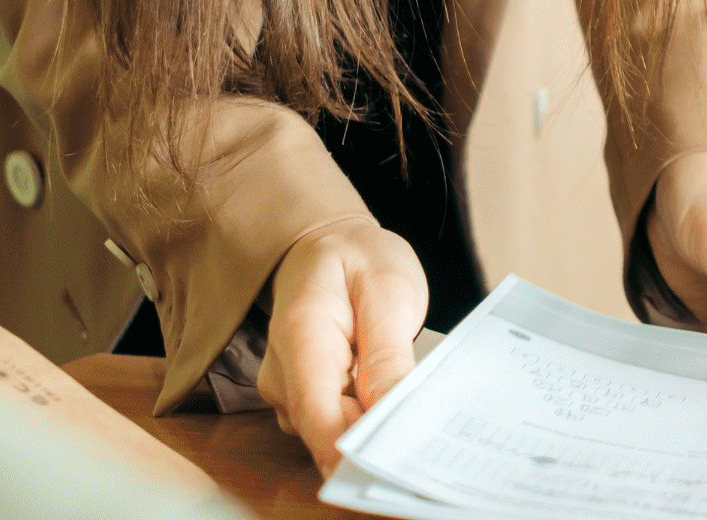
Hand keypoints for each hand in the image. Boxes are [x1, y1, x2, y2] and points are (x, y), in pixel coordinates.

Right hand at [256, 215, 426, 475]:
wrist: (328, 245)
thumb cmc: (359, 261)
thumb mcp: (388, 291)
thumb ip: (387, 355)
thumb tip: (392, 417)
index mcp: (300, 336)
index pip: (318, 415)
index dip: (352, 451)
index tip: (395, 462)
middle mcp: (282, 374)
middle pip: (326, 432)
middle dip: (374, 437)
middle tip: (424, 423)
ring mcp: (289, 391)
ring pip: (333, 432)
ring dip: (372, 424)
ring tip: (410, 395)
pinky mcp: (303, 399)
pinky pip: (336, 423)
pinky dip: (365, 416)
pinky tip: (390, 395)